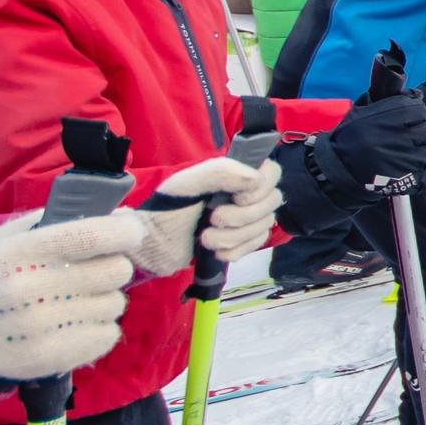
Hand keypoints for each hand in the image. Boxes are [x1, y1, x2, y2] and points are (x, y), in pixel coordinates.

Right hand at [0, 209, 147, 379]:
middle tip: (85, 275)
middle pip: (118, 270)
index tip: (130, 233)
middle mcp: (31, 287)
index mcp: (20, 251)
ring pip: (115, 304)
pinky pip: (108, 335)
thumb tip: (122, 216)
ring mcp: (41, 325)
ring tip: (69, 304)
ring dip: (101, 302)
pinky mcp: (50, 356)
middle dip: (109, 269)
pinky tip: (69, 327)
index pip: (98, 234)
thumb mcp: (2, 241)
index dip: (126, 231)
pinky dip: (96, 330)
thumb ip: (60, 222)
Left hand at [135, 156, 282, 273]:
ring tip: (206, 238)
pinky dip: (238, 250)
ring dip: (234, 237)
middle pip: (271, 202)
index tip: (236, 197)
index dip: (261, 188)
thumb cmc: (166, 209)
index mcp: (234, 174)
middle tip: (213, 219)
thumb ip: (220, 173)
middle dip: (241, 217)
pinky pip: (258, 244)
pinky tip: (217, 251)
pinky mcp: (243, 240)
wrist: (153, 244)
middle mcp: (246, 193)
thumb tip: (256, 180)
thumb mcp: (186, 184)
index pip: (272, 172)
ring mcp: (247, 217)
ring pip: (264, 226)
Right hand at [316, 95, 425, 207]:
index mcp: (391, 116)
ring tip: (402, 158)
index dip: (416, 116)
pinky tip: (411, 171)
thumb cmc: (350, 138)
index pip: (420, 110)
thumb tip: (415, 95)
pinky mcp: (407, 179)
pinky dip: (424, 174)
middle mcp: (400, 135)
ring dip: (418, 155)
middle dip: (418, 136)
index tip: (410, 121)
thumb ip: (389, 103)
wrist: (337, 168)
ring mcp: (406, 158)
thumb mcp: (364, 112)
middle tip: (404, 141)